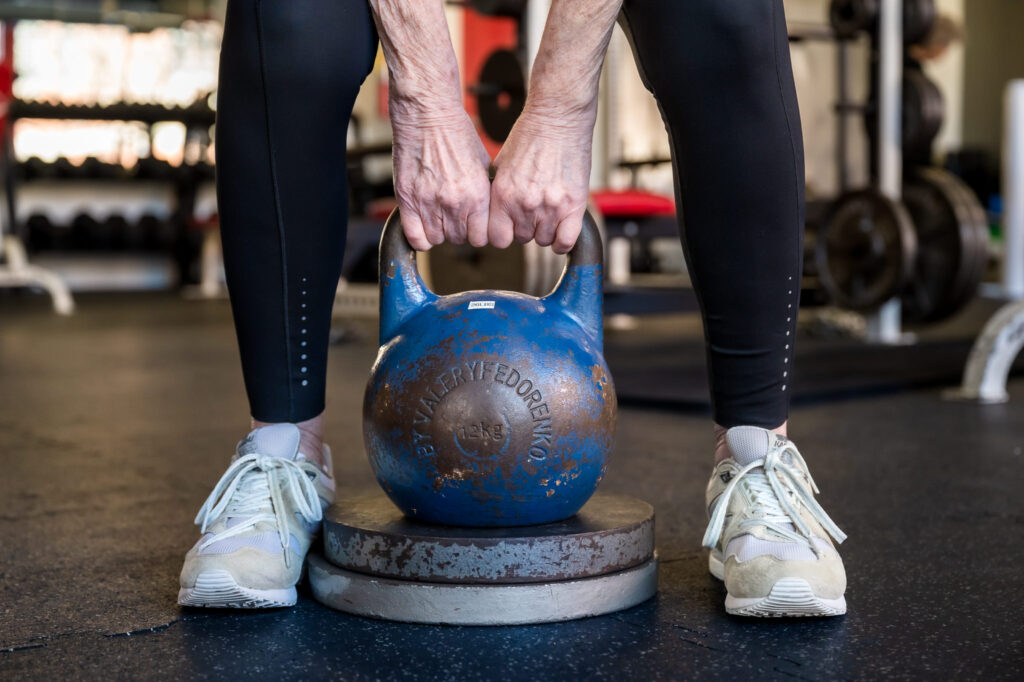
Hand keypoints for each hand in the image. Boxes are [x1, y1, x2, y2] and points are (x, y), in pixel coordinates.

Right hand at [390, 102, 491, 250]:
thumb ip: (483, 192)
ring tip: (438, 215)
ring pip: (436, 239)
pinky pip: (415, 236)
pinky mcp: (407, 200)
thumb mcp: (482, 164)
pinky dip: (419, 236)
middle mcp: (454, 203)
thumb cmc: (456, 134)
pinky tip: (423, 224)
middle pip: (458, 239)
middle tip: (453, 215)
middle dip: (457, 230)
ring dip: (438, 231)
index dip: (476, 233)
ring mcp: (429, 203)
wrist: (428, 116)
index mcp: (476, 196)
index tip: (472, 225)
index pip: (481, 238)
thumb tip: (486, 212)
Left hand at [487, 107, 593, 253]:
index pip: (497, 238)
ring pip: (544, 240)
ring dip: (546, 230)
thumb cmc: (531, 135)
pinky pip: (566, 241)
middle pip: (522, 239)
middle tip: (533, 211)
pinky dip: (563, 241)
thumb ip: (498, 191)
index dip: (504, 233)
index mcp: (503, 195)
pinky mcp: (574, 205)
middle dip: (526, 228)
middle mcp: (524, 204)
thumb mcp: (501, 163)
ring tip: (549, 211)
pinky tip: (562, 230)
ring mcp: (550, 206)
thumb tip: (493, 211)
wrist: (559, 118)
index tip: (510, 227)